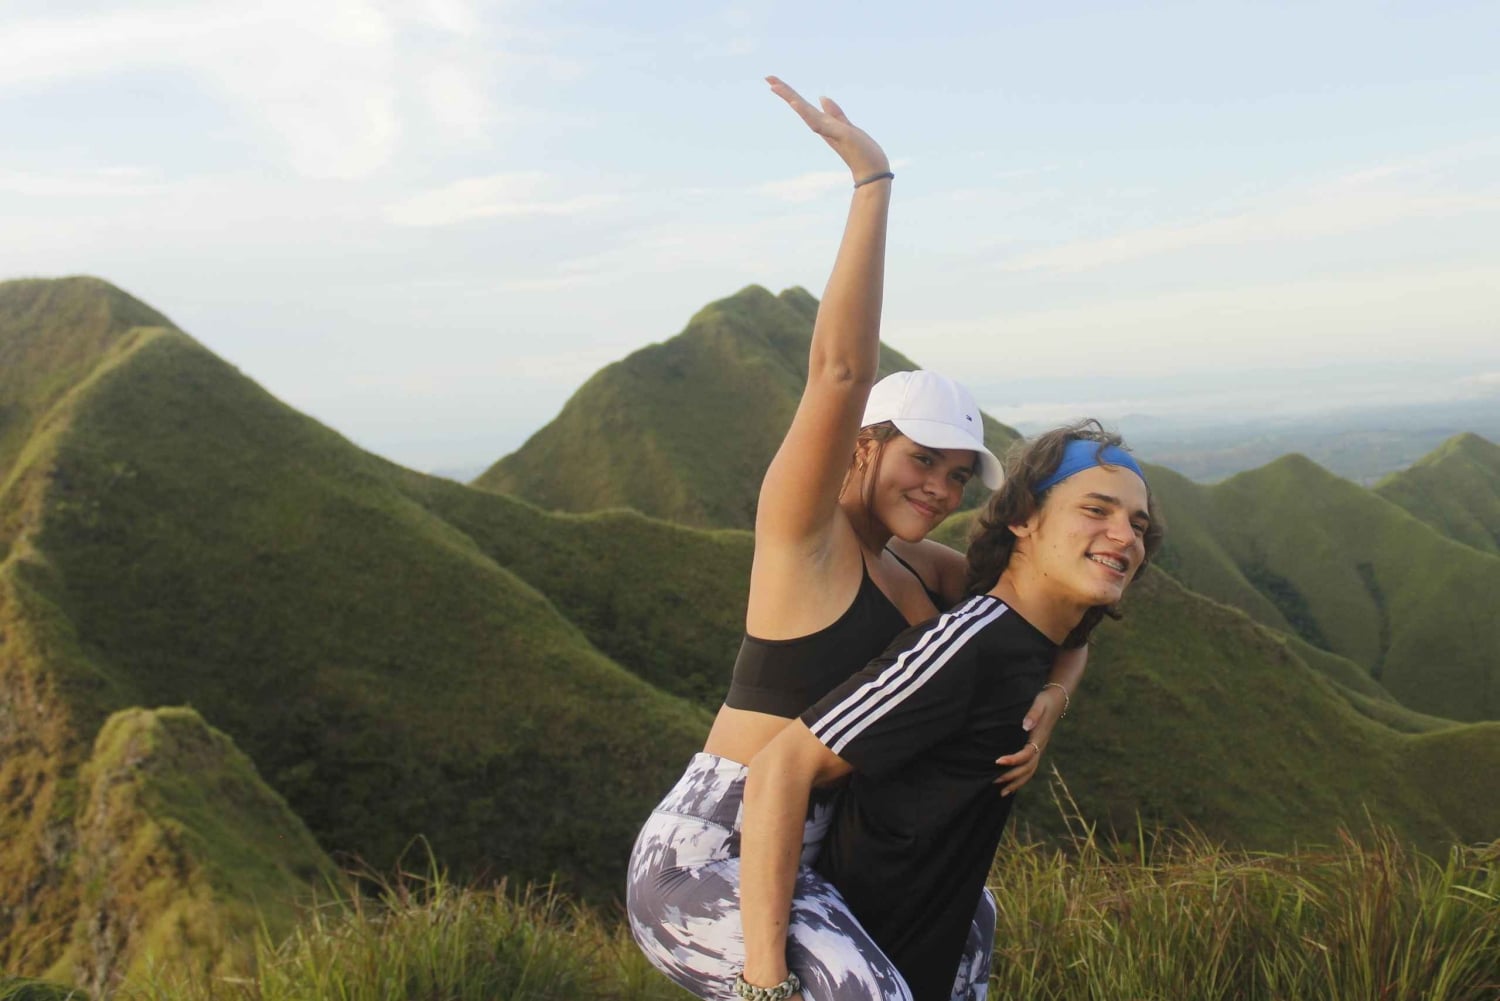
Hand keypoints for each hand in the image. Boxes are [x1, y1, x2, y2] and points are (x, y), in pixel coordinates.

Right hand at [766, 75, 889, 179]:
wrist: (872, 169)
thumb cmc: (861, 151)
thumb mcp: (846, 126)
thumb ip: (834, 113)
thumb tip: (822, 98)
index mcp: (824, 123)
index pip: (804, 106)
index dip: (790, 93)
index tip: (775, 82)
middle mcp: (822, 127)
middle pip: (800, 107)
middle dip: (785, 92)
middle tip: (768, 78)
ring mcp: (828, 131)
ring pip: (806, 113)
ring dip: (791, 99)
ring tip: (775, 87)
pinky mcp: (838, 134)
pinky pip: (819, 122)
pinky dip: (806, 113)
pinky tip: (795, 103)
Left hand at [993, 686, 1064, 795]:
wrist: (1056, 701)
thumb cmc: (1045, 701)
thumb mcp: (1039, 703)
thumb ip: (1033, 714)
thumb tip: (1026, 725)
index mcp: (1039, 738)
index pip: (1026, 754)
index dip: (1013, 760)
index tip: (997, 761)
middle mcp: (1040, 747)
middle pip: (1028, 768)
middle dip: (1011, 777)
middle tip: (993, 781)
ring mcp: (1039, 750)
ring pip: (1030, 772)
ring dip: (1016, 783)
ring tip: (1002, 792)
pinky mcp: (1036, 749)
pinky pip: (1030, 768)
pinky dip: (1021, 778)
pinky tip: (1010, 784)